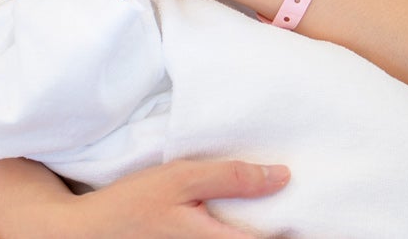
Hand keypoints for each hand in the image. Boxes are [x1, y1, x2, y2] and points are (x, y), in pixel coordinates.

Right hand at [68, 158, 290, 238]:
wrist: (95, 230)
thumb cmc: (136, 202)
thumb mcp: (181, 179)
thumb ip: (231, 178)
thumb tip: (281, 176)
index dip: (299, 225)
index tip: (313, 205)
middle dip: (282, 224)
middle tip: (293, 200)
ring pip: (244, 238)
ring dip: (260, 226)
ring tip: (269, 203)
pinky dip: (239, 228)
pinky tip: (239, 213)